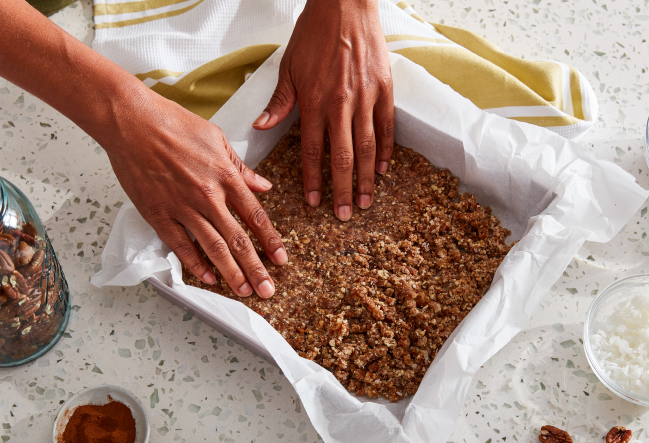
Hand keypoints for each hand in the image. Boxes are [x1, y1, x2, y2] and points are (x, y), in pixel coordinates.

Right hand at [104, 92, 287, 298]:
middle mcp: (208, 196)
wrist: (131, 120)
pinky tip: (208, 278)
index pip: (255, 216)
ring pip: (213, 247)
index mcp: (225, 176)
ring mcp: (182, 207)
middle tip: (267, 290)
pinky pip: (180, 245)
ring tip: (244, 290)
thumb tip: (263, 186)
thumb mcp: (216, 138)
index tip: (280, 260)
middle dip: (255, 268)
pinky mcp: (158, 213)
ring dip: (230, 272)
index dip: (270, 240)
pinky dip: (195, 263)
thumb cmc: (172, 123)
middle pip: (238, 239)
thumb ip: (241, 167)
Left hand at [253, 0, 393, 220]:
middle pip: (344, 158)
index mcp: (314, 102)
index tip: (314, 203)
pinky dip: (387, 150)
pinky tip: (384, 170)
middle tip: (345, 215)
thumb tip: (261, 127)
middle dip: (343, 190)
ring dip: (367, 179)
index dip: (314, 180)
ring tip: (367, 201)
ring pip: (369, 148)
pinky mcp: (385, 89)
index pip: (314, 152)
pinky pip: (387, 127)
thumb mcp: (289, 67)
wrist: (345, 4)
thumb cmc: (313, 34)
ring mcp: (366, 98)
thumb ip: (279, 102)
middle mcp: (341, 104)